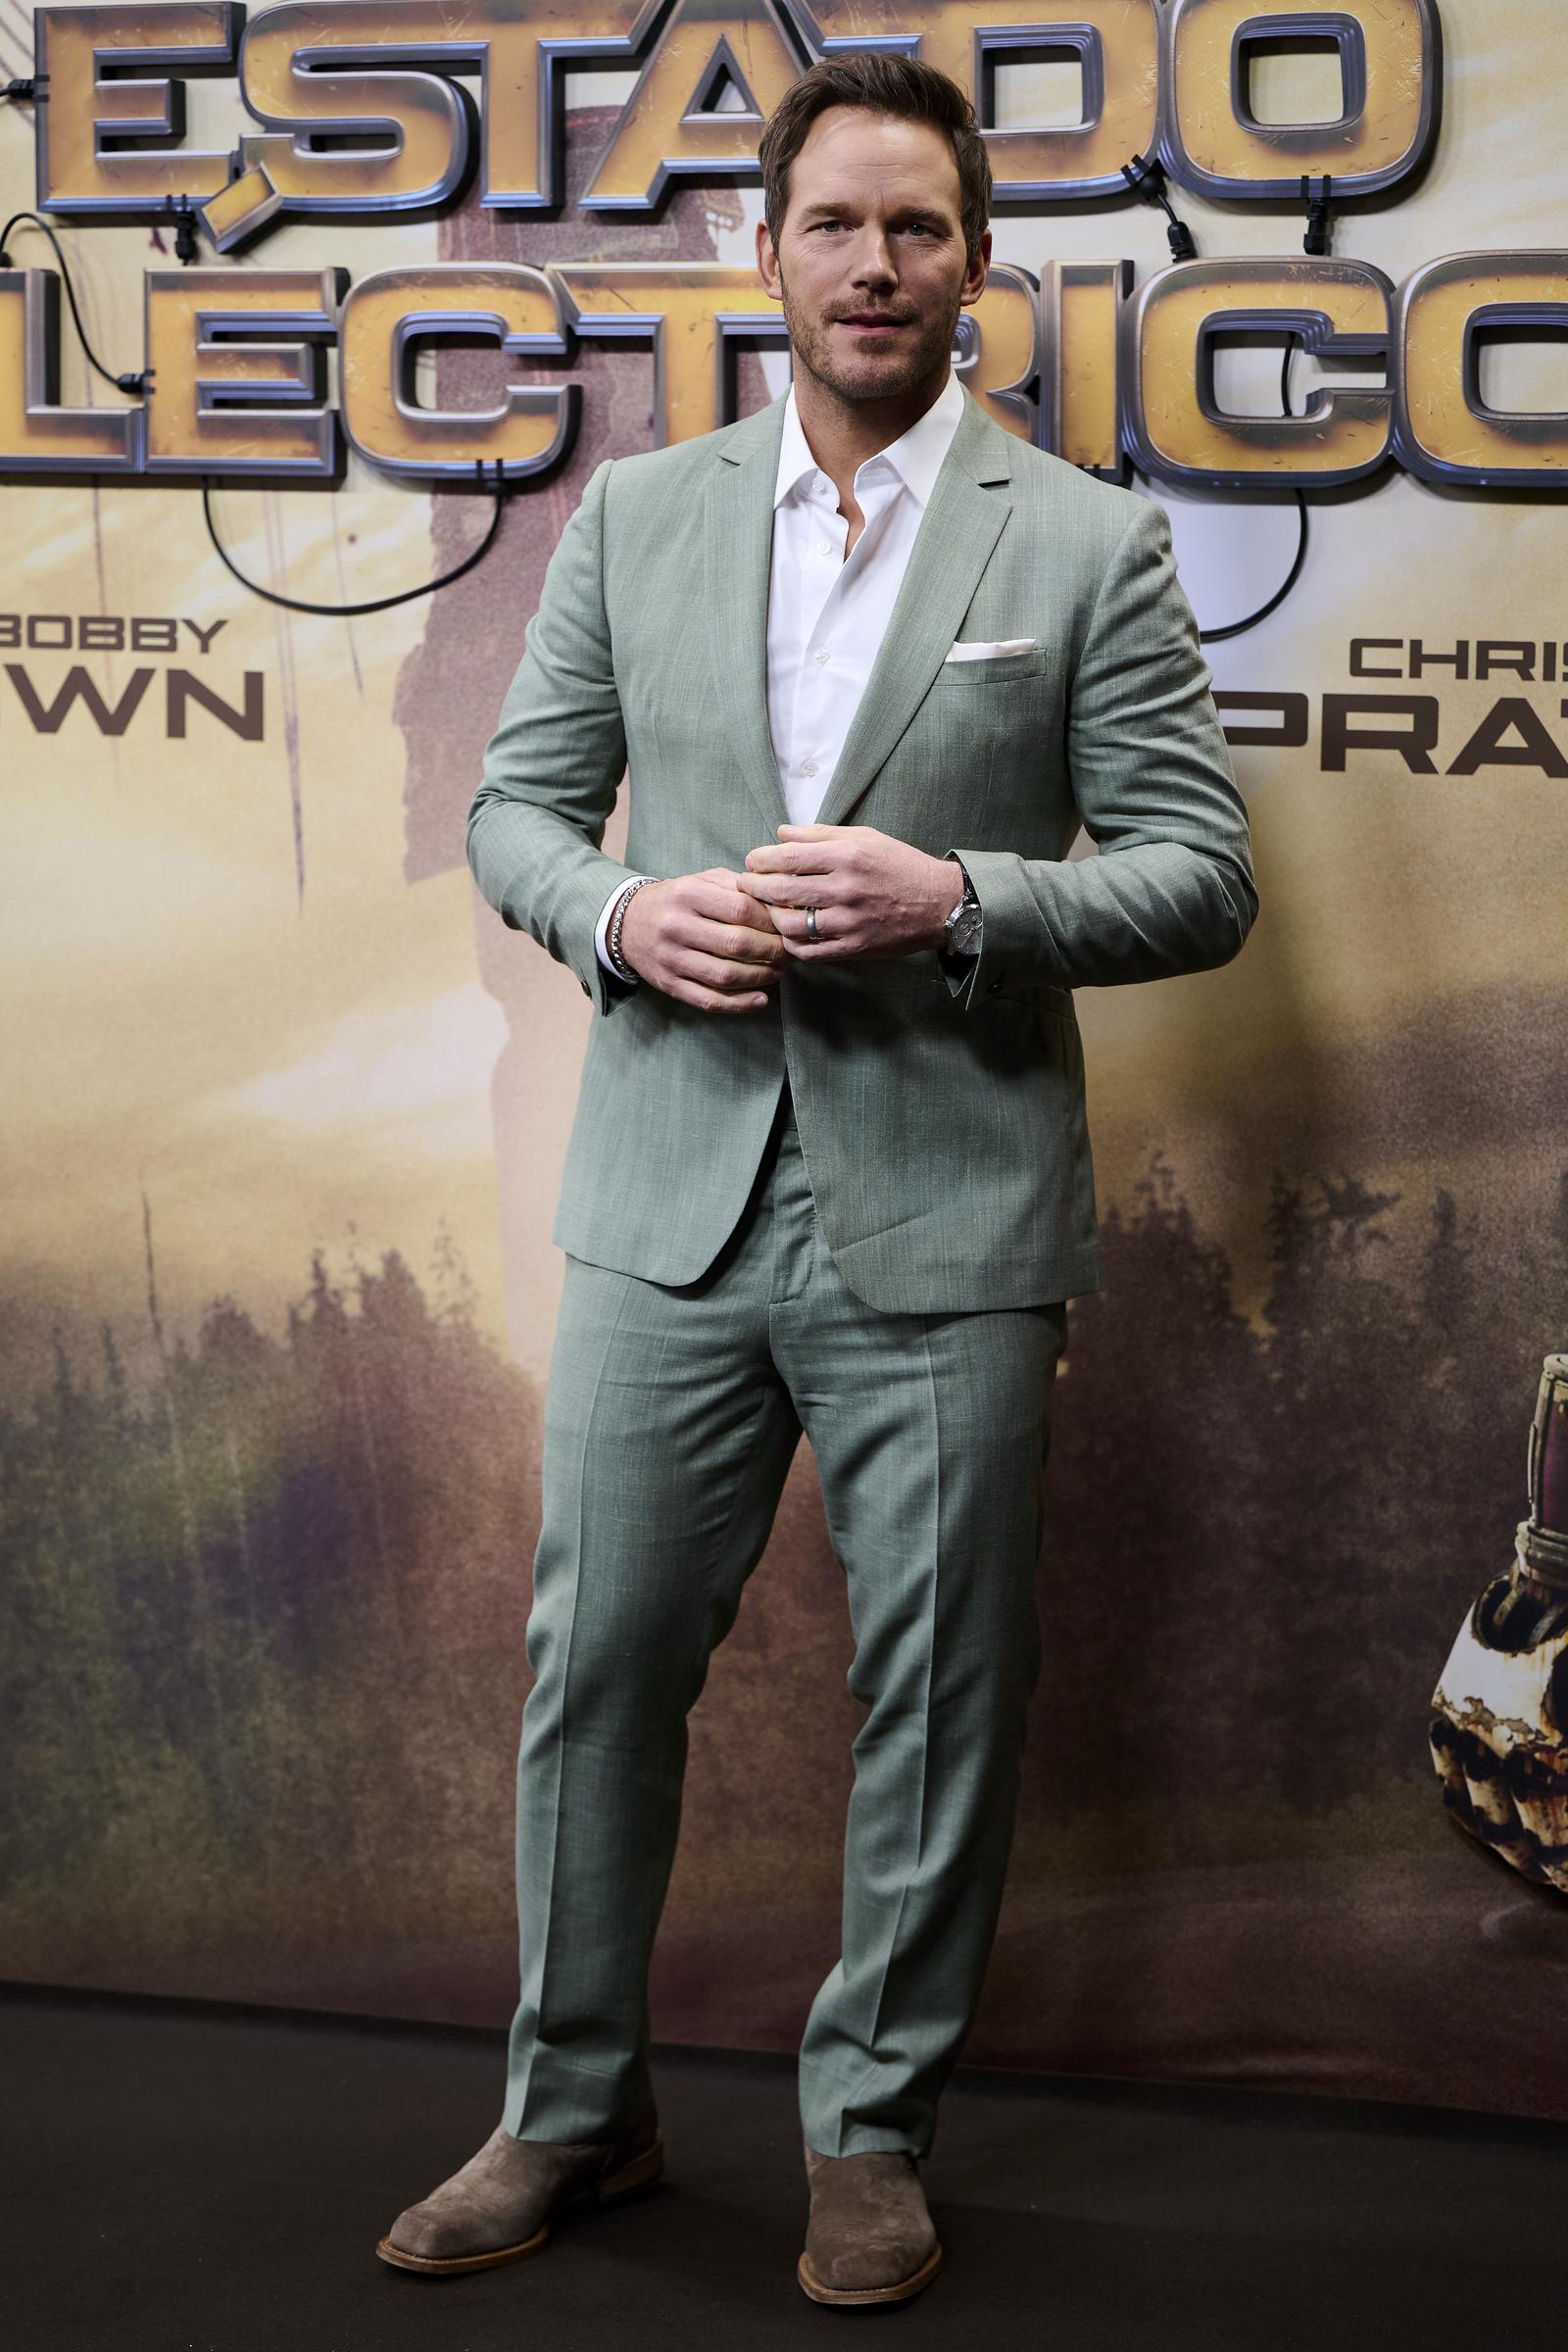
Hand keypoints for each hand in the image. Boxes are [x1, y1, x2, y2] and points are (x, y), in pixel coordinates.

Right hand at [618, 867, 787, 1013]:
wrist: (627, 923)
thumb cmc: (676, 900)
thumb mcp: (701, 880)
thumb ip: (738, 886)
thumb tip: (778, 903)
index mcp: (688, 894)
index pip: (742, 909)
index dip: (772, 922)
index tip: (787, 927)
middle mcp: (677, 926)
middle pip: (737, 943)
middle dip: (772, 951)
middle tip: (788, 953)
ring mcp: (671, 959)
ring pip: (726, 976)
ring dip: (760, 977)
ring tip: (778, 972)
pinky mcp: (669, 984)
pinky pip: (709, 1000)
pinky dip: (739, 1004)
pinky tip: (760, 999)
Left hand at [737, 824, 959, 962]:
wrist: (938, 903)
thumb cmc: (899, 865)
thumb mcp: (864, 838)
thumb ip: (820, 835)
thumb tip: (780, 833)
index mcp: (847, 855)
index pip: (787, 857)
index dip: (761, 860)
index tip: (752, 861)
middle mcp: (846, 888)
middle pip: (782, 890)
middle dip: (756, 887)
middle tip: (747, 885)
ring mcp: (849, 921)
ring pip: (790, 923)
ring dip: (771, 917)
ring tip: (767, 910)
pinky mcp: (854, 946)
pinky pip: (809, 950)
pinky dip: (791, 942)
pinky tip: (789, 932)